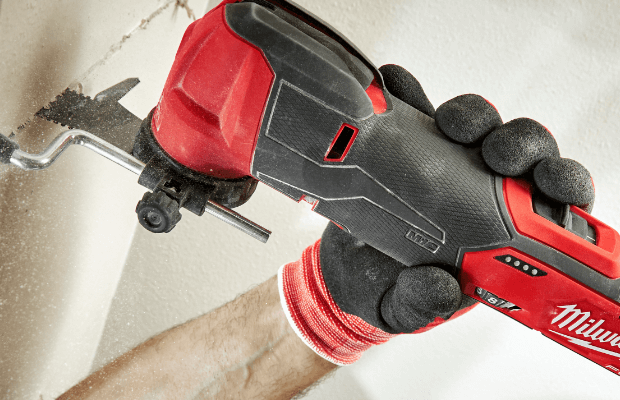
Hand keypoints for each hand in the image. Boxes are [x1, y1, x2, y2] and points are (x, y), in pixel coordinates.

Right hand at [279, 64, 594, 363]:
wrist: (336, 269)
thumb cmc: (385, 289)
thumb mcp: (404, 308)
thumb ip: (423, 304)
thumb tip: (440, 286)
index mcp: (498, 237)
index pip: (551, 205)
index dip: (562, 185)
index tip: (548, 181)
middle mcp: (480, 193)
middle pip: (522, 154)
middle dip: (518, 145)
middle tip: (494, 154)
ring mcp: (443, 162)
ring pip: (479, 124)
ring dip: (472, 116)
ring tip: (447, 124)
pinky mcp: (406, 141)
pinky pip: (413, 106)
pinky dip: (406, 92)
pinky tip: (396, 90)